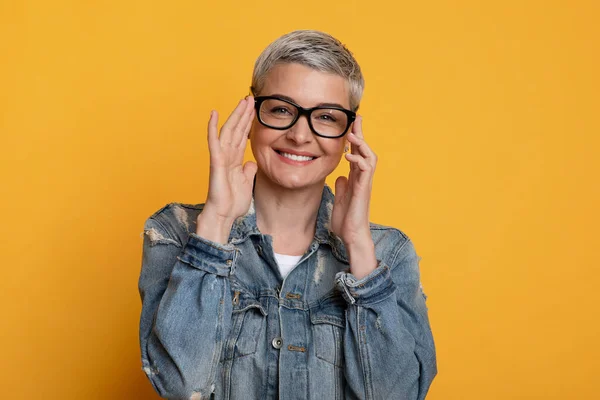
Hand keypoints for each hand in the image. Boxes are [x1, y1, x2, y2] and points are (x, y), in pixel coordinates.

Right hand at [196, 97, 256, 242]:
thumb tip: (251, 163)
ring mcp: (220, 158)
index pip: (242, 136)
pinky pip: (214, 142)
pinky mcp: (216, 163)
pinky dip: (213, 128)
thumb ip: (248, 171)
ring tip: (243, 101)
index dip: (248, 122)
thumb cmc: (231, 203)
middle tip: (251, 97)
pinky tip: (214, 114)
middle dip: (243, 114)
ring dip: (235, 115)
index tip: (254, 109)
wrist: (223, 216)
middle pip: (236, 130)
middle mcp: (227, 156)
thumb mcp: (245, 184)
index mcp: (234, 160)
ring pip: (228, 131)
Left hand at [331, 115, 377, 277]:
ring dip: (361, 145)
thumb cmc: (347, 220)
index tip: (352, 124)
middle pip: (366, 151)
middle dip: (361, 134)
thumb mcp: (340, 199)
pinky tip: (349, 157)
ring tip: (351, 135)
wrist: (352, 236)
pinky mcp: (363, 190)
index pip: (357, 154)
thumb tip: (340, 177)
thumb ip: (341, 187)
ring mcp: (364, 184)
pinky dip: (358, 161)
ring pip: (369, 157)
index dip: (356, 139)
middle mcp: (362, 179)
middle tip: (356, 120)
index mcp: (356, 179)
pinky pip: (365, 171)